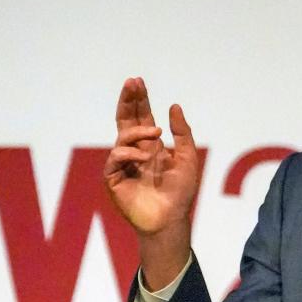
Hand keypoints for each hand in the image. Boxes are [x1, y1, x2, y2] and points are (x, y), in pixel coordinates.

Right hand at [104, 77, 198, 288]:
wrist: (171, 220)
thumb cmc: (180, 193)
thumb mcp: (187, 159)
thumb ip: (182, 133)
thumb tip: (174, 106)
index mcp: (150, 147)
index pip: (141, 118)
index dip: (139, 100)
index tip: (137, 82)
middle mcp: (134, 153)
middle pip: (126, 120)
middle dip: (128, 101)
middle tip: (132, 83)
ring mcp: (123, 165)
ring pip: (122, 137)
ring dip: (138, 132)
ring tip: (155, 134)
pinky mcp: (113, 178)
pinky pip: (116, 157)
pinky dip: (130, 153)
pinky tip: (145, 158)